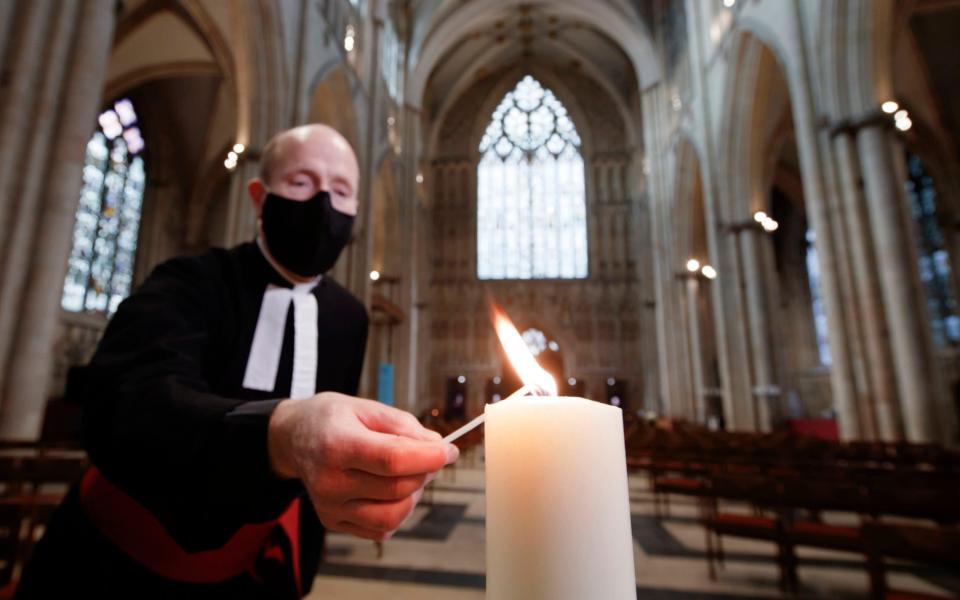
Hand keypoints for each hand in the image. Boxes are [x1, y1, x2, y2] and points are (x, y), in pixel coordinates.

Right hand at [267, 392, 457, 540]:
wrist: (294, 438)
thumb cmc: (332, 419)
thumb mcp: (368, 407)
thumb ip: (404, 427)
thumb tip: (437, 447)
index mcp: (337, 445)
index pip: (393, 460)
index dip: (429, 457)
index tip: (450, 450)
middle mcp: (329, 481)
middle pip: (397, 488)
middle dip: (424, 472)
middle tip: (427, 456)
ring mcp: (330, 506)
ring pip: (393, 516)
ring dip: (413, 495)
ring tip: (409, 474)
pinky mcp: (333, 522)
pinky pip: (380, 529)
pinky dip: (396, 511)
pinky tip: (390, 489)